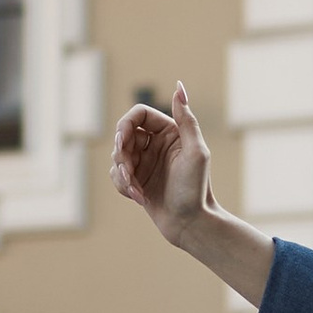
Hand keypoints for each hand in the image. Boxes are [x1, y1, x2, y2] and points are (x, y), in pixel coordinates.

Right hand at [110, 81, 214, 244]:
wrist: (190, 225)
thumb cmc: (196, 190)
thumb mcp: (196, 152)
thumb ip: (187, 119)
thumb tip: (179, 87)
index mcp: (170, 131)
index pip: (137, 114)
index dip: (125, 124)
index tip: (122, 142)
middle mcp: (156, 143)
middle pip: (123, 135)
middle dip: (121, 155)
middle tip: (129, 174)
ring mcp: (145, 162)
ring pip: (116, 156)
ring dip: (122, 175)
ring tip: (137, 192)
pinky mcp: (136, 180)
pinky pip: (116, 175)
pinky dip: (123, 186)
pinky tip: (139, 199)